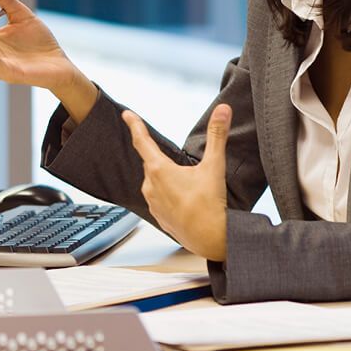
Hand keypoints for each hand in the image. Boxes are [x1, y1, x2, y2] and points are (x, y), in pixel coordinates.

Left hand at [123, 104, 230, 261]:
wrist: (211, 240)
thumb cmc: (210, 205)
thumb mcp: (214, 166)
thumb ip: (217, 135)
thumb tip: (223, 110)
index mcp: (159, 170)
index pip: (142, 141)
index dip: (135, 126)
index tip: (128, 115)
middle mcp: (150, 186)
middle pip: (153, 163)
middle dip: (164, 160)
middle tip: (183, 169)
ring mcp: (152, 203)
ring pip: (156, 182)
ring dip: (167, 180)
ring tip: (188, 188)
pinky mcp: (158, 217)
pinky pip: (160, 199)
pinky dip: (169, 196)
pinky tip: (184, 201)